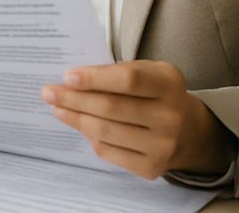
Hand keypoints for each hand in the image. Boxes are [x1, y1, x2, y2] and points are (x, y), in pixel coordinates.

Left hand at [42, 60, 236, 178]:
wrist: (190, 131)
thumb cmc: (157, 93)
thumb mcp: (147, 71)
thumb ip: (114, 71)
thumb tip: (71, 80)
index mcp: (169, 84)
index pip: (127, 80)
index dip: (95, 79)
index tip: (68, 76)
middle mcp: (170, 116)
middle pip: (111, 108)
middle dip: (73, 99)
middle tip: (49, 93)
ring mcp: (163, 145)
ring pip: (105, 132)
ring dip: (74, 119)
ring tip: (56, 108)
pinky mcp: (152, 167)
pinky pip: (109, 152)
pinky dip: (89, 138)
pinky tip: (80, 126)